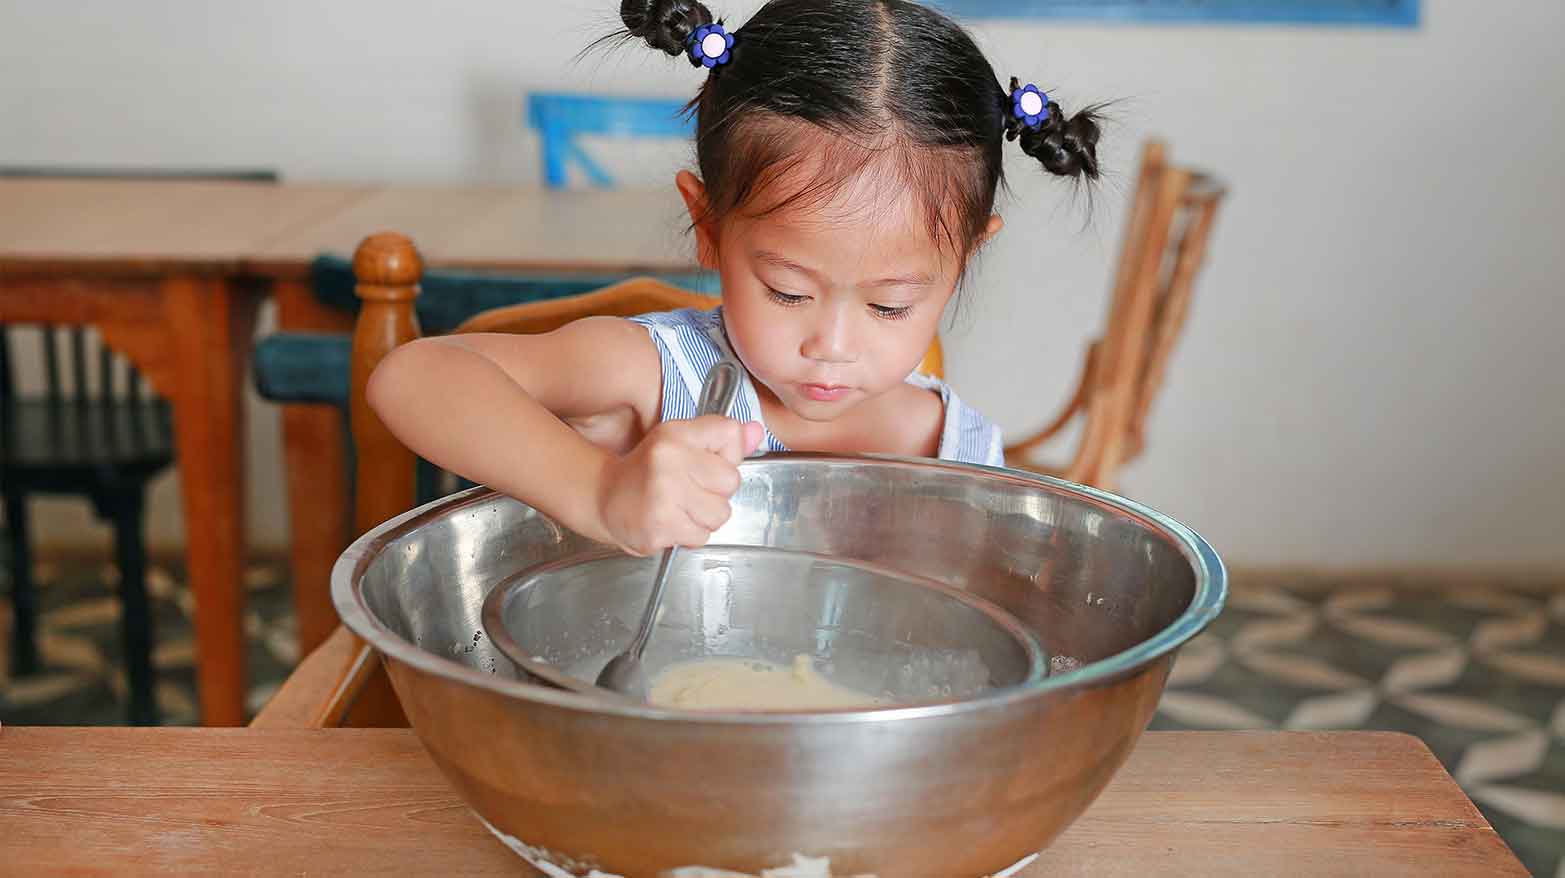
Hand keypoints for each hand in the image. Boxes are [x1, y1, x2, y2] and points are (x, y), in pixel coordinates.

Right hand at [596, 416, 763, 554]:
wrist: (604, 499)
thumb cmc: (647, 471)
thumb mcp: (681, 443)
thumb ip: (722, 440)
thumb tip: (757, 432)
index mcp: (676, 433)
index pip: (731, 434)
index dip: (726, 454)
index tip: (704, 461)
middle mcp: (669, 459)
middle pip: (731, 481)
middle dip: (716, 491)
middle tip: (688, 490)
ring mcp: (663, 495)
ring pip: (720, 514)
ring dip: (704, 517)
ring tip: (679, 508)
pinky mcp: (660, 527)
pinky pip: (701, 536)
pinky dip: (689, 535)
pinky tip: (670, 522)